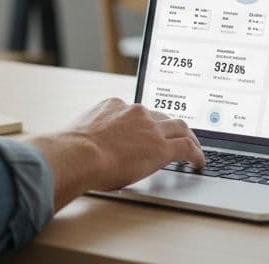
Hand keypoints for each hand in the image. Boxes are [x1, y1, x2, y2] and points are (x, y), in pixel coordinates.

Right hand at [26, 98, 203, 208]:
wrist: (77, 154)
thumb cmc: (70, 151)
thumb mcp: (77, 136)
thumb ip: (86, 137)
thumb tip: (78, 150)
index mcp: (113, 106)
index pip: (137, 112)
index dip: (146, 122)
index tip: (148, 129)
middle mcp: (134, 111)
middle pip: (161, 116)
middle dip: (170, 126)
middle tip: (177, 136)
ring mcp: (149, 127)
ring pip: (180, 127)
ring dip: (189, 136)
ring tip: (194, 148)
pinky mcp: (161, 146)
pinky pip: (186, 147)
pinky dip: (196, 153)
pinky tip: (199, 162)